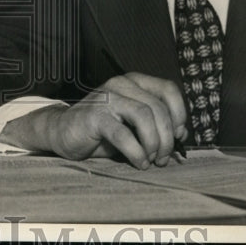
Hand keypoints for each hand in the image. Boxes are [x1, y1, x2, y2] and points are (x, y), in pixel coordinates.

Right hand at [1, 73, 186, 167]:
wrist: (64, 132)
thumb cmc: (103, 130)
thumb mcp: (133, 125)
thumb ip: (155, 124)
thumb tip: (181, 136)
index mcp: (134, 82)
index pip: (168, 89)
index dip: (179, 114)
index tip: (177, 136)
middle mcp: (121, 84)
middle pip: (158, 108)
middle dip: (166, 138)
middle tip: (163, 158)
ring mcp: (107, 97)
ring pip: (144, 116)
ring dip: (154, 144)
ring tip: (151, 160)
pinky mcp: (95, 116)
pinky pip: (124, 135)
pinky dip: (136, 152)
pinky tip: (138, 162)